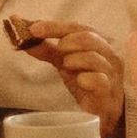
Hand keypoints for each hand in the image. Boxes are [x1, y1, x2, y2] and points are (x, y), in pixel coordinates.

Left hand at [22, 20, 125, 137]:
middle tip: (58, 49)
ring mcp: (112, 74)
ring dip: (75, 59)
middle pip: (89, 38)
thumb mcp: (66, 62)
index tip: (33, 29)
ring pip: (95, 58)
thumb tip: (24, 39)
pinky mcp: (110, 93)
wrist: (105, 111)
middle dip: (68, 40)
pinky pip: (100, 81)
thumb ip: (48, 50)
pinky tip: (80, 80)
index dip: (55, 27)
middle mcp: (109, 54)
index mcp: (99, 41)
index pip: (77, 27)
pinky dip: (88, 78)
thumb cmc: (88, 81)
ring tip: (67, 65)